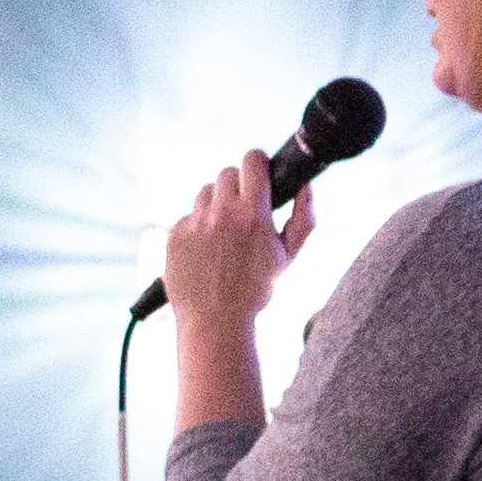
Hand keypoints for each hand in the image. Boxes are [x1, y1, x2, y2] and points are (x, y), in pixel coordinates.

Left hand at [160, 153, 314, 325]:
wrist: (215, 321)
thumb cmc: (256, 290)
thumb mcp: (289, 256)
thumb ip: (303, 218)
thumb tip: (306, 186)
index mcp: (254, 214)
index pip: (252, 159)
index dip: (257, 162)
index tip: (259, 172)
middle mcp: (223, 213)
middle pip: (227, 173)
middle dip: (237, 186)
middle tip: (243, 209)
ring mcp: (195, 222)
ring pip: (206, 192)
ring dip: (216, 204)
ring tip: (223, 234)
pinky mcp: (175, 234)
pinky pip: (188, 216)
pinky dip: (197, 227)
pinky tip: (206, 250)